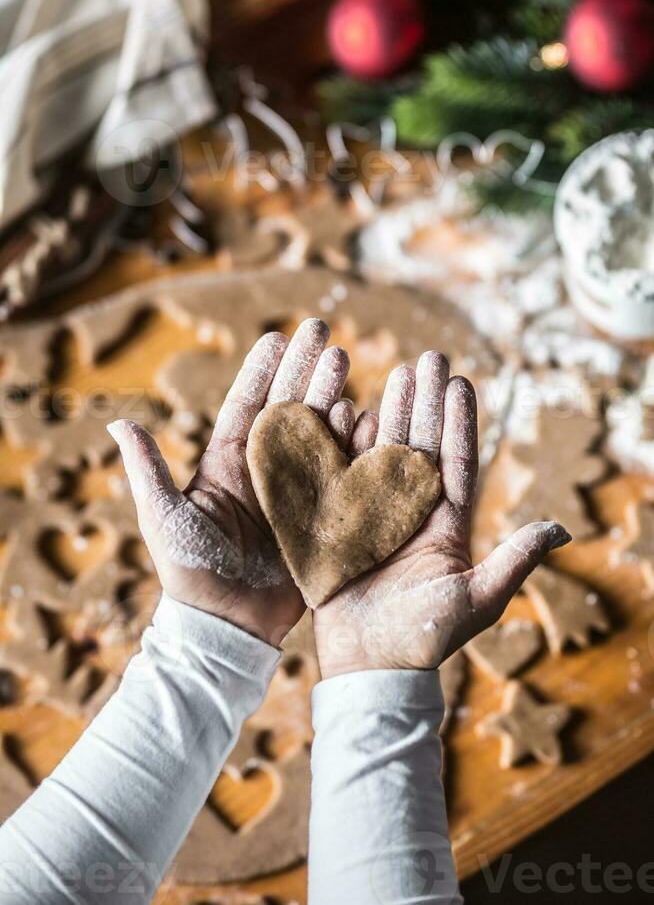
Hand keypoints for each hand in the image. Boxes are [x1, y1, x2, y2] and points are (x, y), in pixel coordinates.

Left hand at [109, 318, 350, 645]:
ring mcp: (294, 490)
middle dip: (305, 369)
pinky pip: (339, 474)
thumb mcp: (164, 518)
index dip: (262, 370)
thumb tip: (116, 423)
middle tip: (323, 333)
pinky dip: (352, 446)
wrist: (225, 627)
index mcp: (227, 463)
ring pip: (317, 433)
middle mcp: (263, 469)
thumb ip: (148, 470)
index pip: (247, 404)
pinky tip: (367, 417)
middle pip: (288, 408)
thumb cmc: (189, 572)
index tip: (278, 336)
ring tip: (344, 361)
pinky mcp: (319, 516)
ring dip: (331, 396)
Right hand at [314, 353, 570, 676]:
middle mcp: (414, 512)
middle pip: (423, 444)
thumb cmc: (426, 640)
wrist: (370, 667)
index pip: (458, 461)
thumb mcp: (478, 599)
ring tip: (398, 372)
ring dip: (393, 411)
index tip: (461, 381)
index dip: (461, 421)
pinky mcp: (344, 524)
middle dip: (427, 401)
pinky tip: (352, 409)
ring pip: (386, 451)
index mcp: (448, 525)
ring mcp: (377, 514)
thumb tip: (560, 529)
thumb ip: (514, 560)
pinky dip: (349, 443)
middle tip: (430, 358)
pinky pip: (346, 475)